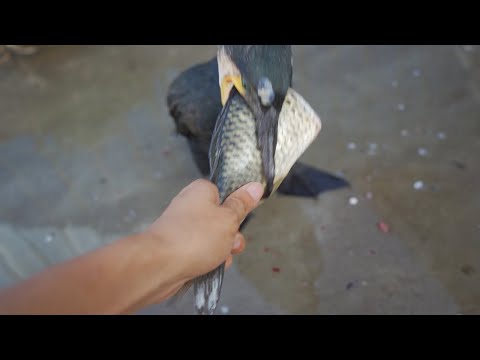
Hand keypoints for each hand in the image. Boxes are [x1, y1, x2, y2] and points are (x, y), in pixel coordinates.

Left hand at [147, 179, 263, 281]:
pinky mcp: (178, 248)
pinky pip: (201, 252)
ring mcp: (183, 228)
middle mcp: (190, 206)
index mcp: (202, 191)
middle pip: (222, 219)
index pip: (226, 193)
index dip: (237, 207)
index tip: (242, 217)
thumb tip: (256, 186)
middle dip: (231, 235)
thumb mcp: (228, 218)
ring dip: (222, 250)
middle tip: (232, 242)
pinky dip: (208, 260)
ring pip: (214, 239)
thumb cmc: (195, 237)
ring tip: (219, 258)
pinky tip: (209, 267)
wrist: (159, 266)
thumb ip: (242, 204)